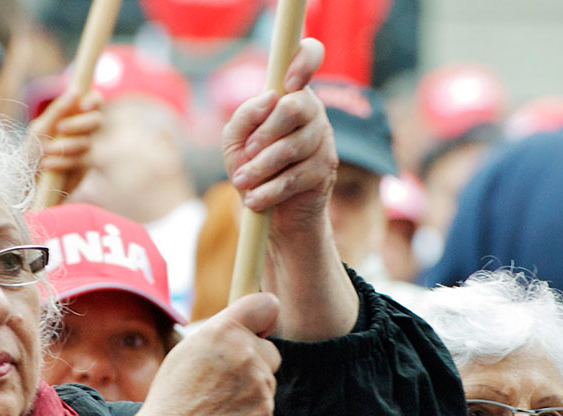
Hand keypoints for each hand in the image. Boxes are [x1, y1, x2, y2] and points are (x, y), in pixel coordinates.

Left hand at [28, 89, 103, 197]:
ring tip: (46, 151)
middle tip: (60, 128)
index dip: (93, 100)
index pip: (94, 102)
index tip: (83, 105)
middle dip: (79, 124)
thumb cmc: (30, 153)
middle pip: (96, 121)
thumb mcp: (40, 129)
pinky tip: (48, 165)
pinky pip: (83, 161)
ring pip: (88, 142)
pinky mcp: (84, 169)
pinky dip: (65, 161)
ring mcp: (85, 151)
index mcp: (72, 116)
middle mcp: (82, 132)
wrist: (25, 184)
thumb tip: (76, 91)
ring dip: (67, 145)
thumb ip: (58, 111)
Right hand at [136, 293, 281, 415]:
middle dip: (256, 360)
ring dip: (251, 388)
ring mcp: (259, 385)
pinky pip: (265, 405)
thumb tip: (250, 328)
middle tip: (225, 378)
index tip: (258, 330)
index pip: (267, 305)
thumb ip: (223, 333)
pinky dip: (250, 411)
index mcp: (224, 331)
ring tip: (218, 401)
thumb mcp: (190, 349)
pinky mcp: (266, 412)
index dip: (265, 318)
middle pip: (271, 350)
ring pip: (268, 380)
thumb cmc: (175, 393)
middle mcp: (246, 353)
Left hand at [222, 38, 336, 238]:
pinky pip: (295, 177)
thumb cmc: (253, 168)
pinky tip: (254, 199)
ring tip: (242, 182)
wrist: (274, 213)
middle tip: (247, 153)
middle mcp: (313, 110)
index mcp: (291, 93)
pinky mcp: (326, 169)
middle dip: (264, 134)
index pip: (311, 55)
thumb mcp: (236, 141)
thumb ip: (245, 116)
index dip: (303, 61)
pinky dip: (269, 190)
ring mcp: (323, 139)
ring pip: (291, 147)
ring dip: (260, 168)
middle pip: (294, 107)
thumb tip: (269, 99)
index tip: (287, 84)